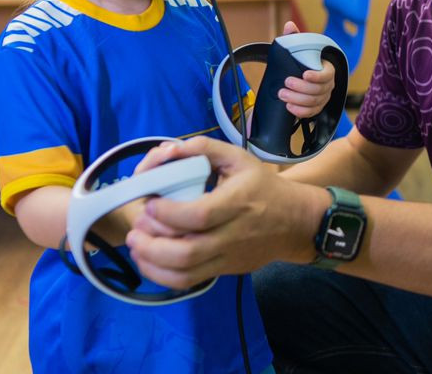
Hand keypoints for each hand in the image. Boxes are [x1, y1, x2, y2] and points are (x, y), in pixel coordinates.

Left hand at [126, 137, 330, 288]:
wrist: (295, 223)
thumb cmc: (262, 187)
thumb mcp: (239, 158)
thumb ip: (203, 149)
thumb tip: (167, 150)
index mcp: (238, 202)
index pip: (199, 215)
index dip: (167, 213)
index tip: (149, 202)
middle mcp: (233, 235)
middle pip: (187, 252)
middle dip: (152, 244)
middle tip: (136, 227)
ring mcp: (228, 257)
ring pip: (185, 273)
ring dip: (152, 262)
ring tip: (137, 243)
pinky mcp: (224, 270)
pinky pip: (189, 282)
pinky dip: (162, 276)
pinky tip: (149, 260)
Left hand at [278, 20, 337, 118]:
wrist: (300, 77)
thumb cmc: (302, 61)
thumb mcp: (299, 49)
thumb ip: (295, 38)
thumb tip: (289, 25)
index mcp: (327, 69)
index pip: (327, 75)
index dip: (317, 76)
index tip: (304, 74)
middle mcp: (328, 85)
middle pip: (318, 90)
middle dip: (301, 88)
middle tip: (285, 84)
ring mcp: (323, 98)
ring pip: (314, 102)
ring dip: (297, 99)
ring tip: (282, 94)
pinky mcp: (317, 108)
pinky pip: (311, 113)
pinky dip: (300, 111)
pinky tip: (289, 106)